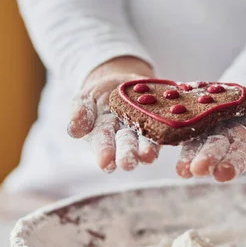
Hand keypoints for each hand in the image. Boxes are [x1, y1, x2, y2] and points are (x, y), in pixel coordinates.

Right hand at [67, 57, 159, 172]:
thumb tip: (74, 131)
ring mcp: (145, 131)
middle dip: (127, 155)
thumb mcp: (84, 99)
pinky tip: (171, 133)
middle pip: (126, 145)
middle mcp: (125, 137)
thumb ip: (80, 113)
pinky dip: (168, 130)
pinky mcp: (161, 122)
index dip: (104, 152)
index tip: (105, 162)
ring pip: (147, 140)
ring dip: (148, 149)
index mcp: (103, 135)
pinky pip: (166, 126)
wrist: (121, 82)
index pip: (103, 143)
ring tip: (148, 156)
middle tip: (128, 164)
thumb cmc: (97, 95)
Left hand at [176, 95, 245, 181]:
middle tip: (197, 169)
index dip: (230, 166)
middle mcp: (221, 144)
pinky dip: (176, 133)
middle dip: (206, 160)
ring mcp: (203, 133)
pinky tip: (166, 140)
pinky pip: (181, 126)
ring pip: (194, 145)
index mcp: (243, 148)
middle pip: (213, 151)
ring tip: (182, 169)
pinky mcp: (190, 120)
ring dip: (188, 158)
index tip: (223, 174)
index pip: (237, 158)